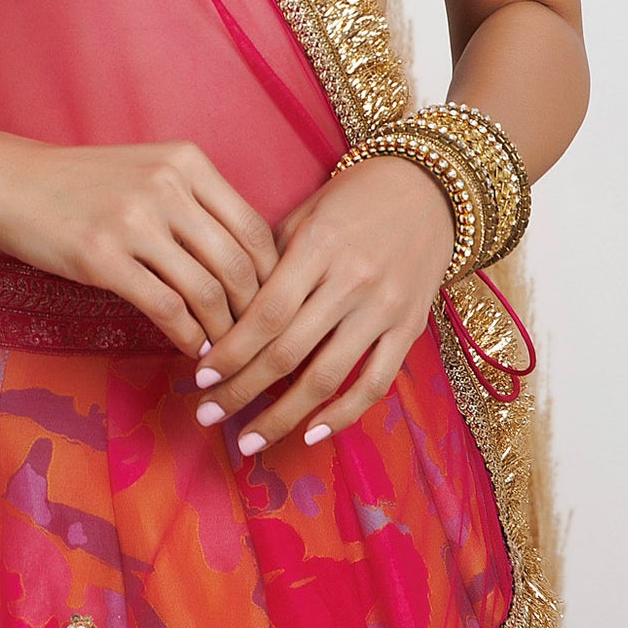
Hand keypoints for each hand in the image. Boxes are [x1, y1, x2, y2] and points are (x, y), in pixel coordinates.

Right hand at [0, 132, 277, 352]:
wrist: (6, 181)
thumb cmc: (80, 183)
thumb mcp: (147, 171)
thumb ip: (196, 204)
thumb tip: (247, 264)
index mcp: (187, 161)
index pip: (254, 228)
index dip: (271, 278)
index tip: (271, 308)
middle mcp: (168, 186)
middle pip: (238, 264)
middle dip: (253, 313)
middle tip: (255, 342)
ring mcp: (134, 220)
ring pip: (206, 290)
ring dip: (222, 333)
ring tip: (224, 353)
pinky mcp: (102, 256)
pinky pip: (166, 307)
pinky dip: (187, 337)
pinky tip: (190, 350)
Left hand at [190, 154, 452, 450]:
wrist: (428, 188)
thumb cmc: (352, 199)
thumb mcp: (304, 214)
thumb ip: (268, 262)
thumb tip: (222, 317)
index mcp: (319, 246)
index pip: (266, 313)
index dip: (230, 351)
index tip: (200, 377)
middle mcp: (354, 281)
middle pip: (288, 352)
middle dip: (242, 391)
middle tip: (208, 415)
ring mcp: (386, 308)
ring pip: (328, 377)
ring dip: (283, 416)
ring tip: (249, 439)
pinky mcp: (411, 327)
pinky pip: (376, 383)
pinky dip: (343, 415)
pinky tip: (310, 434)